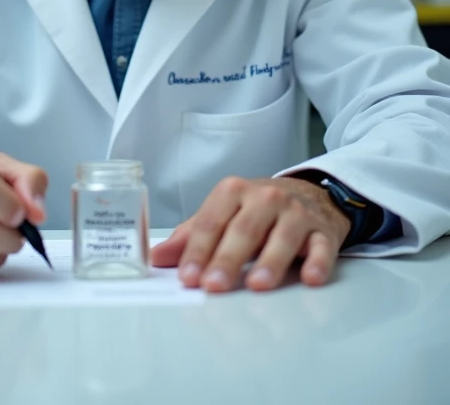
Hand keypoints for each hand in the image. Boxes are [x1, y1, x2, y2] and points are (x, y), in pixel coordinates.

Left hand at [150, 175, 350, 292]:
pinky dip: (318, 262)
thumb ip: (190, 237)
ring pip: (283, 236)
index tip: (188, 276)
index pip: (211, 222)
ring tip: (257, 285)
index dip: (198, 250)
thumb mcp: (221, 215)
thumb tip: (156, 258)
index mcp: (233, 192)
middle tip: (214, 285)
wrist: (307, 194)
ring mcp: (296, 213)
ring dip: (270, 261)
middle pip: (244, 229)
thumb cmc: (255, 210)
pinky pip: (322, 246)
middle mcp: (265, 198)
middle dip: (227, 259)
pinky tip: (310, 278)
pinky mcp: (322, 231)